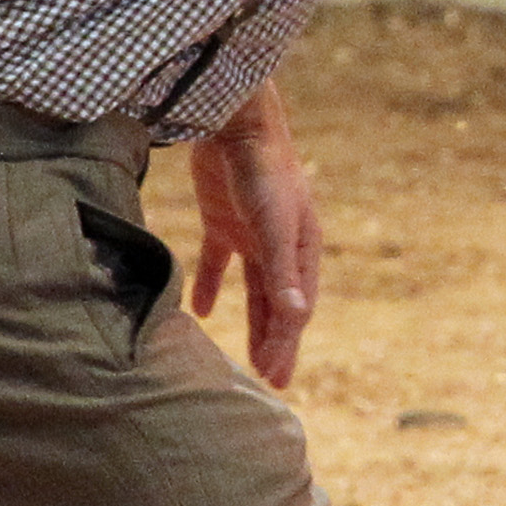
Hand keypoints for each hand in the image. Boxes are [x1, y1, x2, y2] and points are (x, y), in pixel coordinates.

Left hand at [188, 83, 320, 389]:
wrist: (234, 123)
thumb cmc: (264, 171)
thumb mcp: (274, 224)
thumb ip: (282, 271)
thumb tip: (294, 318)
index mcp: (302, 248)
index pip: (296, 307)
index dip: (286, 342)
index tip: (274, 376)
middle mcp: (281, 246)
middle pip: (279, 303)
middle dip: (277, 342)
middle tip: (273, 381)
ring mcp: (252, 234)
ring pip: (254, 290)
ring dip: (251, 322)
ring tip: (247, 359)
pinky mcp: (223, 221)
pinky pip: (219, 263)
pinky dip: (211, 287)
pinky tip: (202, 312)